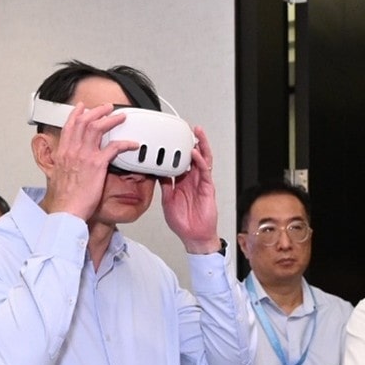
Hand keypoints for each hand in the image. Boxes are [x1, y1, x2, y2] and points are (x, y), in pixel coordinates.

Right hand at [43, 103, 139, 221]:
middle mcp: (74, 150)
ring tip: (120, 117)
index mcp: (63, 152)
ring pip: (98, 128)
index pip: (70, 126)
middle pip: (85, 121)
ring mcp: (86, 156)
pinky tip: (132, 144)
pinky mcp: (98, 164)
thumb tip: (65, 164)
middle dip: (97, 111)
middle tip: (106, 108)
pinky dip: (125, 143)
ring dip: (111, 120)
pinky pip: (114, 147)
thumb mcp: (57, 176)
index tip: (82, 107)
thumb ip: (63, 165)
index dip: (77, 114)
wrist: (66, 209)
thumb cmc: (64, 198)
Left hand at [160, 126, 220, 252]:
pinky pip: (204, 172)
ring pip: (203, 160)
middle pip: (194, 156)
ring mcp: (201, 183)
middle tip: (189, 128)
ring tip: (197, 133)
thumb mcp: (167, 200)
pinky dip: (200, 162)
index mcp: (183, 182)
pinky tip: (195, 154)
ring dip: (201, 146)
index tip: (173, 139)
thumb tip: (157, 173)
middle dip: (193, 142)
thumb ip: (165, 185)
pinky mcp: (207, 189)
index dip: (178, 150)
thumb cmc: (183, 222)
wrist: (194, 236)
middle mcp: (193, 180)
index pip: (181, 161)